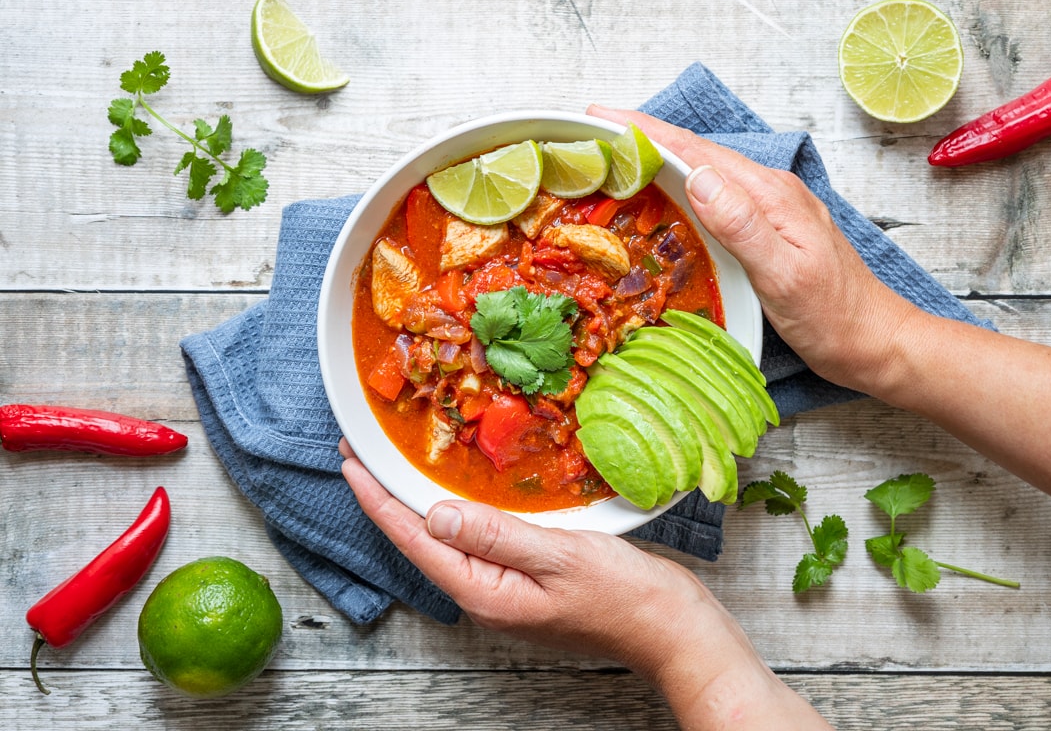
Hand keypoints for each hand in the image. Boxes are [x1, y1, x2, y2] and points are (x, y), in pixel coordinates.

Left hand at [340, 439, 829, 728]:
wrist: (671, 629)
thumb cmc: (625, 595)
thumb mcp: (559, 556)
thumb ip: (494, 535)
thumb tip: (434, 515)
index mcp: (485, 593)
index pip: (415, 539)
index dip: (378, 498)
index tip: (349, 459)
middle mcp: (486, 596)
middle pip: (421, 541)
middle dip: (388, 496)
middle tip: (361, 452)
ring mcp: (505, 592)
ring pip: (447, 541)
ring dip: (418, 501)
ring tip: (394, 465)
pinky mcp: (525, 582)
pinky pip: (477, 542)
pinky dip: (457, 511)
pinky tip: (458, 491)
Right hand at [587, 105, 919, 394]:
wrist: (877, 344)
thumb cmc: (835, 318)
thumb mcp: (785, 275)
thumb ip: (743, 225)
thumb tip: (698, 177)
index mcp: (769, 195)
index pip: (696, 152)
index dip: (644, 131)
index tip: (598, 117)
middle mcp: (768, 192)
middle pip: (695, 154)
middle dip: (640, 138)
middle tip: (588, 134)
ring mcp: (768, 210)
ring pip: (702, 174)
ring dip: (656, 160)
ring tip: (611, 157)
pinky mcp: (766, 230)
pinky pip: (712, 198)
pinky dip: (677, 188)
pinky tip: (660, 197)